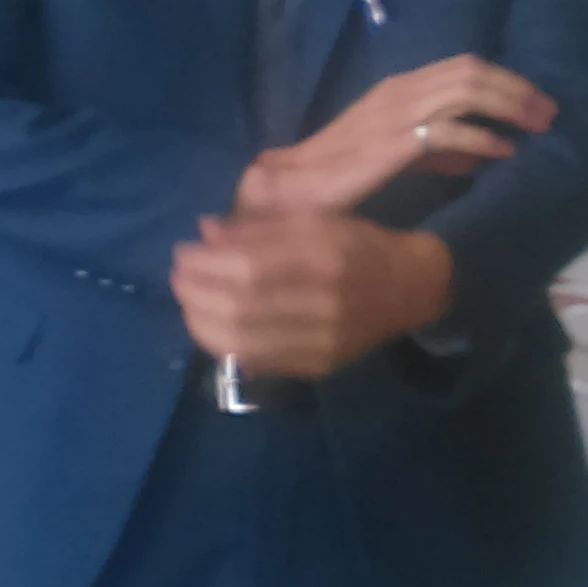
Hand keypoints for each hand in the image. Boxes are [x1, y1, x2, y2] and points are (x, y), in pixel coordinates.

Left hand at [171, 212, 455, 378]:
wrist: (411, 289)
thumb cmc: (357, 244)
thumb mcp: (314, 220)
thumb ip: (258, 228)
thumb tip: (204, 232)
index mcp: (324, 255)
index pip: (248, 266)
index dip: (205, 262)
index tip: (182, 252)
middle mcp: (324, 301)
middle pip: (240, 305)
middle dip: (195, 291)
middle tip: (176, 277)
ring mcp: (322, 340)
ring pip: (243, 339)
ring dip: (200, 320)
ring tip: (186, 300)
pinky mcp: (318, 365)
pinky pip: (257, 360)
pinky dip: (223, 344)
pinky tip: (208, 325)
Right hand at [236, 57, 552, 218]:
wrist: (287, 193)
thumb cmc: (336, 180)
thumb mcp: (394, 158)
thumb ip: (433, 152)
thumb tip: (478, 157)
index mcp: (398, 90)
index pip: (461, 67)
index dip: (505, 80)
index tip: (535, 103)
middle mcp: (399, 92)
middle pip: (471, 71)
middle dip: (517, 89)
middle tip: (549, 112)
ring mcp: (394, 113)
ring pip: (466, 91)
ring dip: (510, 106)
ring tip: (538, 126)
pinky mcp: (392, 143)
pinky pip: (450, 131)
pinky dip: (484, 140)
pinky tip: (504, 153)